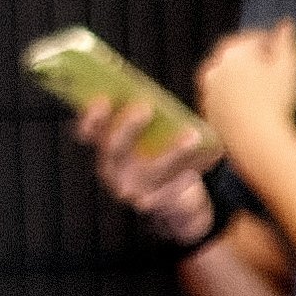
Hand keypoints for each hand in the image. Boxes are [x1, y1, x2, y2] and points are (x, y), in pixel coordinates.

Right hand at [70, 89, 221, 244]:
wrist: (173, 202)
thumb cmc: (161, 158)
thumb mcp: (147, 139)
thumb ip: (145, 119)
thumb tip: (151, 92)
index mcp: (105, 150)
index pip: (87, 132)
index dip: (91, 117)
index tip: (102, 99)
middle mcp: (111, 170)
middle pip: (114, 148)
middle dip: (127, 126)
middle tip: (145, 107)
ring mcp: (130, 190)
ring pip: (151, 169)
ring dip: (172, 150)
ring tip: (192, 135)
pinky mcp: (153, 203)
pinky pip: (172, 185)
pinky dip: (190, 170)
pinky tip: (207, 157)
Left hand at [194, 23, 295, 183]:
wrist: (257, 141)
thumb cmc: (276, 101)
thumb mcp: (289, 66)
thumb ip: (286, 41)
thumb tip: (285, 25)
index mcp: (232, 52)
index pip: (251, 38)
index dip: (269, 42)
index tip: (281, 50)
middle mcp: (214, 68)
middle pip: (234, 57)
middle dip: (251, 59)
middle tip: (271, 69)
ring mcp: (208, 91)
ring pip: (224, 77)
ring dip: (239, 78)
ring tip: (261, 89)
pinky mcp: (207, 112)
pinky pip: (221, 98)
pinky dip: (232, 98)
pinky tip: (249, 106)